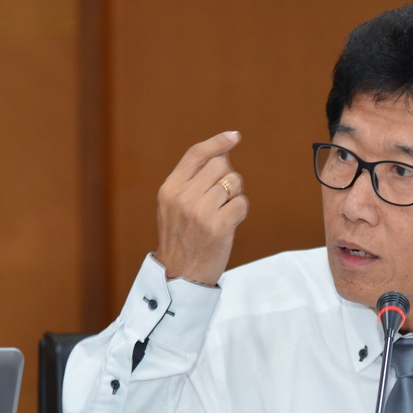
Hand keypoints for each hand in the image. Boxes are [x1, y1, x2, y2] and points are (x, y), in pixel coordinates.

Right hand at [154, 131, 248, 284]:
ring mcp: (201, 211)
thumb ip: (192, 181)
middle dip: (229, 177)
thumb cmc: (182, 239)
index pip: (196, 154)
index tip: (234, 136)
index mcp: (170, 189)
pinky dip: (241, 211)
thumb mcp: (174, 207)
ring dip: (235, 196)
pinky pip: (242, 203)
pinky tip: (230, 224)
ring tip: (223, 213)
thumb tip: (223, 154)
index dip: (217, 142)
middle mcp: (183, 197)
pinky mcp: (219, 226)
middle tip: (223, 197)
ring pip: (234, 183)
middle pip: (220, 165)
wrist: (181, 275)